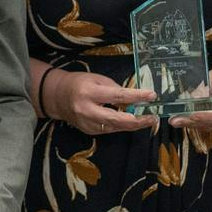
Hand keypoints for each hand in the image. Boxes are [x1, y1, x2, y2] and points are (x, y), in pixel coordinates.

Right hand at [43, 68, 157, 136]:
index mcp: (89, 93)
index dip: (136, 96)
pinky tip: (132, 122)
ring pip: (115, 127)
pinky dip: (122, 126)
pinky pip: (110, 129)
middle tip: (153, 117)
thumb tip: (134, 98)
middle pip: (117, 119)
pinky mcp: (89, 131)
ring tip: (148, 120)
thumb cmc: (80, 83)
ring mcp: (88, 123)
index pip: (117, 95)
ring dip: (133, 125)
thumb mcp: (97, 79)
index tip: (152, 95)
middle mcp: (87, 110)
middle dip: (138, 120)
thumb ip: (115, 89)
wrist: (58, 98)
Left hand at [171, 66, 211, 131]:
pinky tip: (182, 120)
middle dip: (193, 121)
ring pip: (208, 127)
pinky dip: (194, 124)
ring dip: (191, 124)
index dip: (207, 116)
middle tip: (175, 120)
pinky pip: (206, 126)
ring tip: (175, 120)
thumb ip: (208, 84)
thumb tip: (193, 94)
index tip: (193, 115)